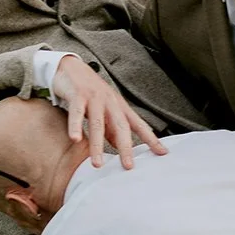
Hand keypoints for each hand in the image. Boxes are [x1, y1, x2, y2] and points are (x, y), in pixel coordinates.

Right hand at [49, 57, 167, 168]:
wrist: (72, 68)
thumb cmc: (90, 92)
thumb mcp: (105, 111)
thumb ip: (112, 129)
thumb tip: (121, 148)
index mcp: (119, 107)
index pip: (138, 125)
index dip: (151, 139)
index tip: (162, 153)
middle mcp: (110, 102)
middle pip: (121, 126)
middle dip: (126, 147)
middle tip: (128, 166)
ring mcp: (94, 98)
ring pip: (97, 123)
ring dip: (97, 145)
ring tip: (97, 163)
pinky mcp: (77, 94)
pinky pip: (76, 113)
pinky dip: (75, 126)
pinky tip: (75, 139)